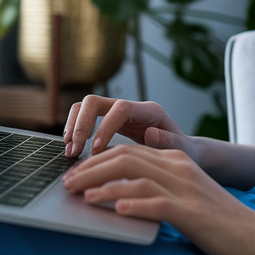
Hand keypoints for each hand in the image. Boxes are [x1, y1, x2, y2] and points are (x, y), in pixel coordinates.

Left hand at [62, 143, 254, 254]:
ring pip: (135, 177)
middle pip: (126, 158)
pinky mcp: (191, 211)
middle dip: (92, 169)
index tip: (76, 174)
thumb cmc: (218, 222)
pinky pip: (156, 203)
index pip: (129, 151)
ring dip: (103, 185)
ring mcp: (185, 188)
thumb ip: (158, 186)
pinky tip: (115, 210)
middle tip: (68, 183)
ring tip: (81, 196)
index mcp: (176, 160)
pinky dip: (133, 204)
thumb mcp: (185, 195)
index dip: (97, 160)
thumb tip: (119, 192)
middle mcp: (179, 168)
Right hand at [63, 95, 192, 158]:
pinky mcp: (109, 122)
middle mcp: (131, 107)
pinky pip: (84, 118)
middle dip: (81, 124)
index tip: (96, 149)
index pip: (121, 108)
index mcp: (149, 111)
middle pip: (95, 101)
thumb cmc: (184, 152)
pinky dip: (74, 131)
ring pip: (85, 106)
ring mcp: (118, 113)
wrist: (182, 151)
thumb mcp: (183, 150)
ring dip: (73, 126)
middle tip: (74, 151)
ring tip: (70, 151)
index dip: (105, 126)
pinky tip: (73, 150)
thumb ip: (169, 142)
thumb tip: (150, 134)